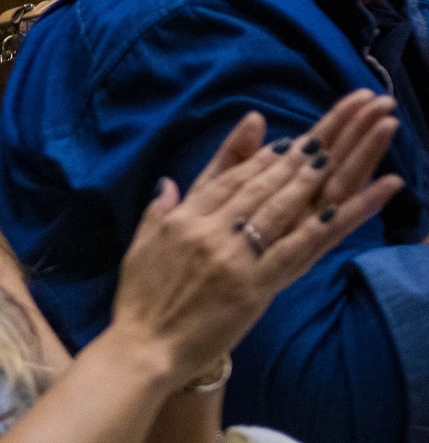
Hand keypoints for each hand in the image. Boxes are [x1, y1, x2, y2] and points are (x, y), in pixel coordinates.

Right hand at [103, 91, 402, 384]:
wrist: (143, 345)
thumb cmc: (140, 300)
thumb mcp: (141, 245)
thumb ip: (159, 210)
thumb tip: (169, 183)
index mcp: (183, 218)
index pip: (225, 177)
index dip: (255, 156)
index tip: (281, 140)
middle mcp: (208, 229)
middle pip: (257, 185)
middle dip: (290, 158)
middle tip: (320, 135)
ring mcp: (232, 255)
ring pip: (278, 208)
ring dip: (309, 179)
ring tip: (334, 156)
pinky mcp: (253, 285)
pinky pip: (295, 251)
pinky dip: (321, 227)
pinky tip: (341, 209)